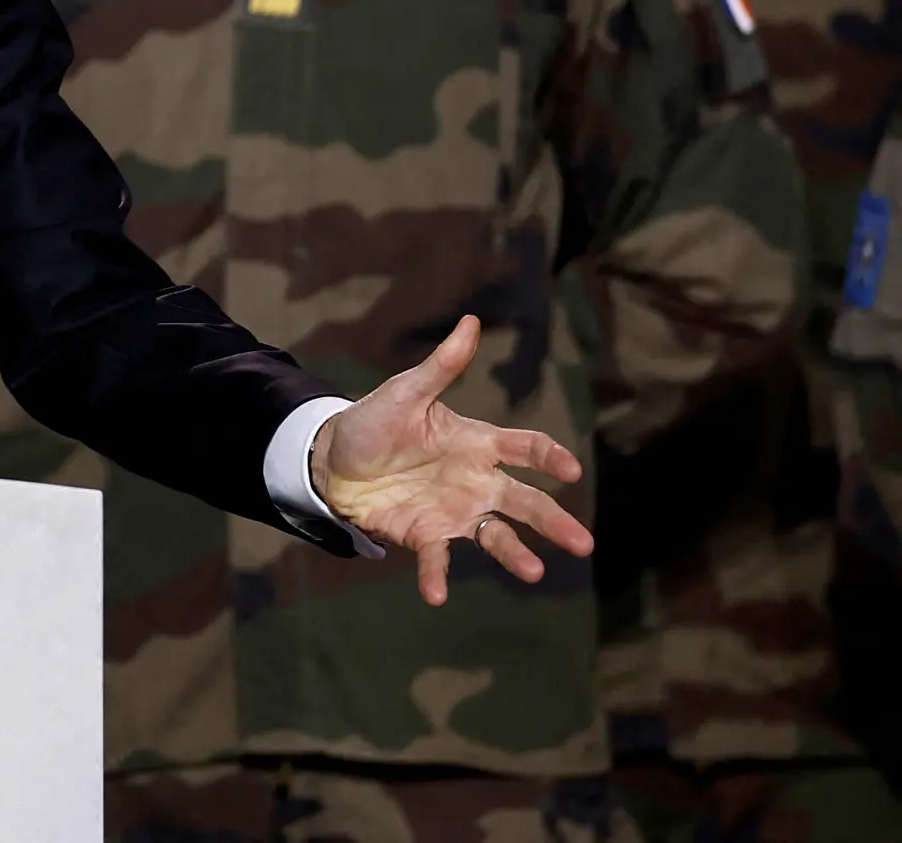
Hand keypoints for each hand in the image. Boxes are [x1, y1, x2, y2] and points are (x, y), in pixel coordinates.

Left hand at [310, 315, 592, 605]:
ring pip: (496, 535)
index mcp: (477, 443)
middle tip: (584, 543)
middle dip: (555, 521)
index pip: (524, 448)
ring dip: (515, 554)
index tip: (568, 469)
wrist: (331, 459)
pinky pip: (437, 558)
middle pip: (525, 502)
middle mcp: (475, 481)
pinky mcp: (424, 534)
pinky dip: (437, 576)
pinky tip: (436, 595)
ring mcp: (454, 511)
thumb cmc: (375, 422)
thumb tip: (472, 321)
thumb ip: (442, 365)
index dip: (548, 456)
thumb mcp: (406, 391)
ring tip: (535, 572)